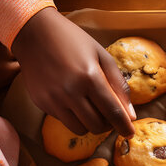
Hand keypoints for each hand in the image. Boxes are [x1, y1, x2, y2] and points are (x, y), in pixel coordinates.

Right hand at [0, 27, 19, 100]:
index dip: (2, 27)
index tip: (3, 33)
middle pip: (14, 30)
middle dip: (18, 35)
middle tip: (20, 43)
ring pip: (22, 47)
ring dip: (23, 51)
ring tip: (24, 56)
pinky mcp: (5, 72)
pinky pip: (23, 65)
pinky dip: (25, 66)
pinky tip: (24, 70)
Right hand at [11, 7, 135, 136]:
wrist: (34, 33)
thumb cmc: (73, 41)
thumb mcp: (102, 55)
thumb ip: (119, 85)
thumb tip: (131, 114)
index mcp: (90, 77)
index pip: (113, 112)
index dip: (124, 126)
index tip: (130, 133)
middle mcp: (70, 92)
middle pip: (97, 126)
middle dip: (108, 125)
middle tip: (109, 115)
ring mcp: (54, 99)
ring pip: (80, 129)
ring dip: (90, 124)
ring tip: (92, 108)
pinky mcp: (41, 103)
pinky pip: (64, 121)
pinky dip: (73, 116)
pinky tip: (73, 100)